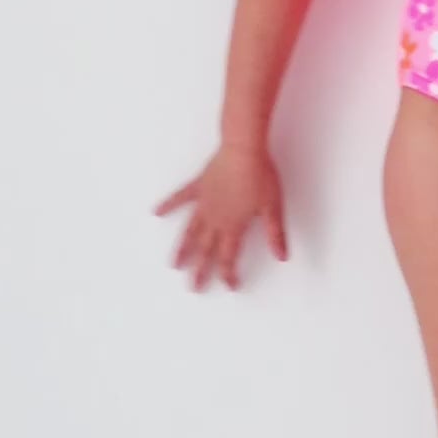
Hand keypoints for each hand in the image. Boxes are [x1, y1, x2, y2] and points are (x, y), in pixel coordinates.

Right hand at [157, 144, 286, 290]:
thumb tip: (281, 256)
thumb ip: (275, 233)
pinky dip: (168, 205)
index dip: (228, 273)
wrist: (244, 149)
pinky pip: (180, 198)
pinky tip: (156, 212)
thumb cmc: (261, 175)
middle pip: (206, 250)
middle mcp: (215, 218)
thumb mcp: (273, 206)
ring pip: (190, 231)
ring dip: (182, 249)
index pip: (229, 256)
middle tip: (193, 288)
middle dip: (200, 270)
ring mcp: (204, 202)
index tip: (229, 286)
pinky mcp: (198, 186)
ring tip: (174, 264)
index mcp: (234, 225)